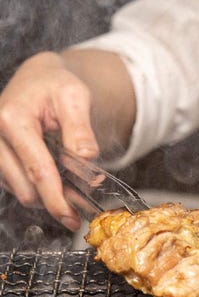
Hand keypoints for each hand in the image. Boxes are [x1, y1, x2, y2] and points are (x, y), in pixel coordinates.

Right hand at [0, 51, 98, 230]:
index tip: (71, 218)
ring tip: (73, 192)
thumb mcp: (75, 97)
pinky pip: (17, 183)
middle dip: (55, 200)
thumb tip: (87, 158)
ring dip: (46, 196)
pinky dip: (38, 188)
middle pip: (26, 186)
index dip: (56, 198)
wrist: (39, 78)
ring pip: (20, 189)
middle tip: (82, 205)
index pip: (37, 169)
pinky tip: (57, 182)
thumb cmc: (57, 85)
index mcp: (13, 119)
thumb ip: (80, 129)